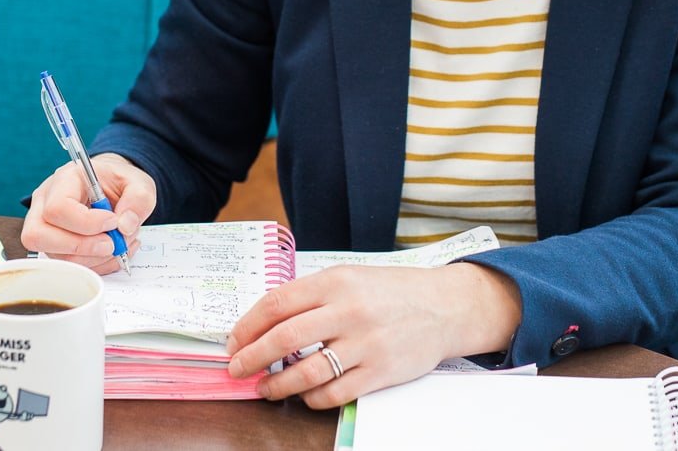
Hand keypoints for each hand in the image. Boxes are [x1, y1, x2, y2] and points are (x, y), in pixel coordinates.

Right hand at [20, 153, 155, 274]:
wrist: (113, 188)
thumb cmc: (119, 182)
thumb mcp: (138, 183)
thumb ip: (138, 199)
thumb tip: (125, 226)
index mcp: (64, 180)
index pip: (58, 207)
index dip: (86, 223)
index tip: (113, 222)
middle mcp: (45, 203)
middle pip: (40, 235)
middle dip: (82, 247)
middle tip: (112, 243)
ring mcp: (45, 226)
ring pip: (54, 256)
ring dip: (92, 258)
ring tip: (118, 245)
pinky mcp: (53, 246)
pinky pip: (67, 266)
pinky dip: (95, 266)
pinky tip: (112, 253)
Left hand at [223, 262, 520, 407]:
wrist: (444, 306)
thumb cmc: (390, 291)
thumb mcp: (349, 278)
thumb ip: (311, 296)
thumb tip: (264, 323)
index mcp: (335, 281)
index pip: (277, 304)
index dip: (248, 326)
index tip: (234, 342)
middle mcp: (348, 310)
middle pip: (284, 338)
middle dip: (252, 358)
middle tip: (237, 370)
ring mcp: (365, 343)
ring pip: (306, 371)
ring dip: (278, 385)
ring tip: (265, 389)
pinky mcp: (380, 372)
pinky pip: (335, 393)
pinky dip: (312, 399)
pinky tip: (303, 396)